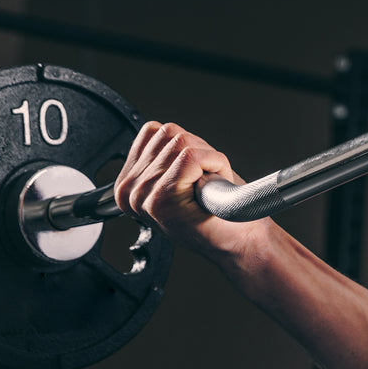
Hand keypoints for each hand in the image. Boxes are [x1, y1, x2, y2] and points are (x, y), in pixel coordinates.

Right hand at [111, 122, 274, 265]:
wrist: (239, 240)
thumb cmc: (217, 210)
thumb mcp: (180, 177)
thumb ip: (162, 154)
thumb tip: (157, 128)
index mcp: (128, 184)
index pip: (154, 130)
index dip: (185, 146)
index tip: (190, 177)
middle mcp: (129, 189)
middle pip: (169, 133)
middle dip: (198, 152)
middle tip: (203, 185)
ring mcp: (143, 194)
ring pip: (182, 141)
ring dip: (207, 159)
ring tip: (206, 188)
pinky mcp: (162, 196)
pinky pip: (193, 154)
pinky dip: (214, 162)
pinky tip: (212, 188)